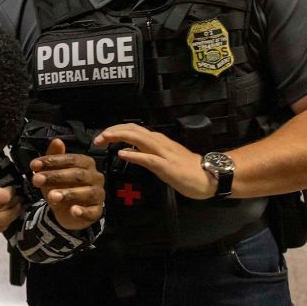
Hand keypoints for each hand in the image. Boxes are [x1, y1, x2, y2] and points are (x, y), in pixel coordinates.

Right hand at [0, 169, 21, 235]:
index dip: (11, 192)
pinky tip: (7, 219)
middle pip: (7, 212)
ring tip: (16, 207)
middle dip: (15, 205)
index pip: (5, 198)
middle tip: (19, 198)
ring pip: (3, 222)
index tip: (13, 188)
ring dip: (12, 215)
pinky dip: (3, 225)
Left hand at [30, 139, 103, 230]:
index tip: (34, 165)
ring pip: (87, 193)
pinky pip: (92, 211)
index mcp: (86, 163)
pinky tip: (73, 211)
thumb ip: (54, 157)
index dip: (53, 161)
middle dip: (56, 177)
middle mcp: (95, 177)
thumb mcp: (52, 172)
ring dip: (68, 194)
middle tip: (38, 179)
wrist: (65, 211)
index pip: (71, 159)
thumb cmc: (61, 186)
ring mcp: (98, 195)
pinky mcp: (97, 211)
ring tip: (51, 196)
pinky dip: (83, 211)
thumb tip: (57, 141)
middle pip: (78, 175)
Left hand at [94, 123, 213, 199]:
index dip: (115, 130)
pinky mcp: (167, 166)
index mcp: (156, 141)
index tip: (101, 137)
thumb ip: (145, 152)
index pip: (132, 129)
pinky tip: (122, 154)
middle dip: (112, 131)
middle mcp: (158, 142)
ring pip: (138, 138)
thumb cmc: (186, 169)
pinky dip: (134, 154)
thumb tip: (126, 149)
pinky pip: (148, 158)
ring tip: (104, 139)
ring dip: (118, 137)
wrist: (210, 176)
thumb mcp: (161, 158)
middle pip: (132, 129)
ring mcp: (163, 153)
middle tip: (97, 138)